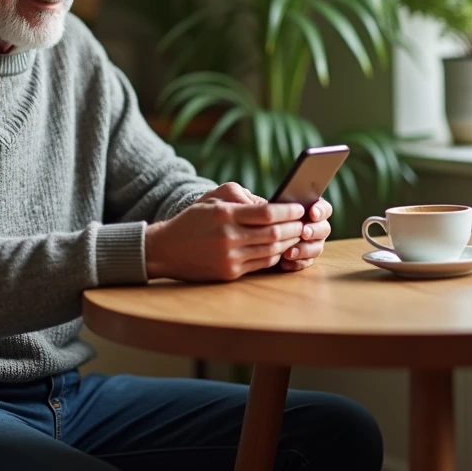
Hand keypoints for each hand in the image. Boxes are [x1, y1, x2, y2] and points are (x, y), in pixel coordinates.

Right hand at [144, 182, 304, 281]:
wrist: (167, 249)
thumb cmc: (194, 219)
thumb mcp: (214, 198)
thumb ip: (243, 197)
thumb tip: (273, 205)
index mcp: (225, 214)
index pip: (268, 213)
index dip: (288, 211)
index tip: (299, 208)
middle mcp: (228, 237)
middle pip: (274, 234)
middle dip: (294, 228)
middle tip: (305, 223)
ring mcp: (230, 258)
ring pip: (271, 251)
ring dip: (288, 243)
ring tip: (296, 235)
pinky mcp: (230, 273)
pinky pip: (261, 264)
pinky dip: (275, 256)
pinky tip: (280, 248)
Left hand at [279, 198, 332, 271]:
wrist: (264, 232)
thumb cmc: (272, 215)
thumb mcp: (278, 207)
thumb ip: (287, 205)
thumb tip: (289, 206)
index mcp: (314, 210)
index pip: (325, 209)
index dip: (321, 211)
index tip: (312, 213)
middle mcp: (317, 227)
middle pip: (324, 229)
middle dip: (314, 231)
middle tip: (304, 232)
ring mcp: (313, 243)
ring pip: (317, 248)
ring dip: (304, 250)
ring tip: (289, 252)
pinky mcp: (306, 258)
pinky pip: (306, 262)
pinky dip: (296, 262)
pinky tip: (285, 262)